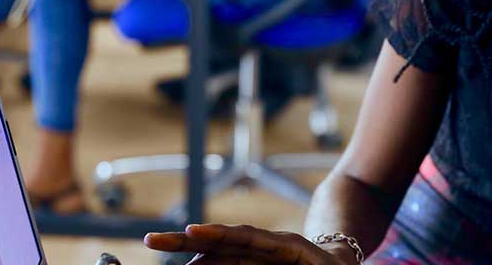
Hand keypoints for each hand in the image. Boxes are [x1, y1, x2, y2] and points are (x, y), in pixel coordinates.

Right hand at [144, 224, 351, 264]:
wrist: (339, 264)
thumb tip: (284, 263)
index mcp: (285, 247)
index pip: (247, 238)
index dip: (218, 234)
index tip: (193, 230)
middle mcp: (265, 248)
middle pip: (222, 241)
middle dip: (188, 240)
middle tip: (153, 238)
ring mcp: (255, 257)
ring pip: (217, 255)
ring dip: (190, 255)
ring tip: (159, 247)